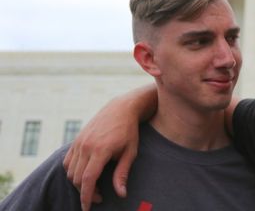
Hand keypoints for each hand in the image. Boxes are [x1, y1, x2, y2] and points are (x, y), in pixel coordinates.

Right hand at [63, 87, 155, 210]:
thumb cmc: (129, 131)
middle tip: (100, 197)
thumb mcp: (130, 152)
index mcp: (100, 150)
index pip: (87, 179)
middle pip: (77, 178)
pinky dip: (72, 172)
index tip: (88, 208)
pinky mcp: (76, 140)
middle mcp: (86, 146)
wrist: (120, 109)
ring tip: (94, 186)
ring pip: (70, 171)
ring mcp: (79, 142)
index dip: (86, 196)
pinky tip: (85, 175)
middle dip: (85, 192)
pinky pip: (68, 162)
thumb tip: (121, 194)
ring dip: (79, 183)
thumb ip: (122, 174)